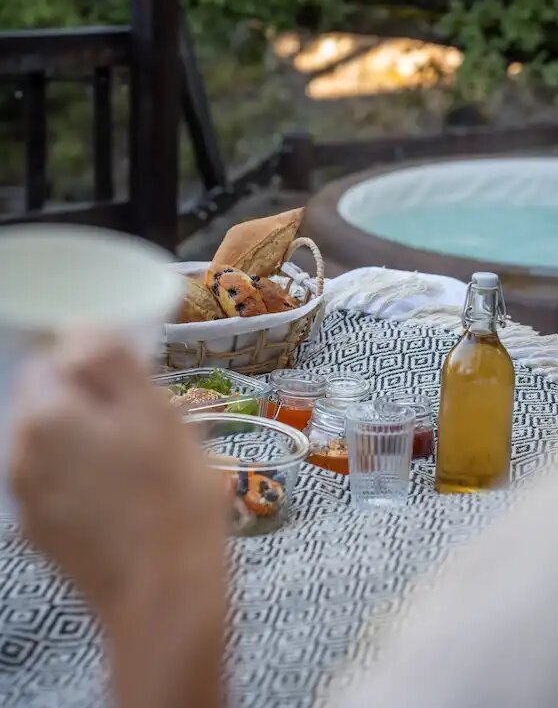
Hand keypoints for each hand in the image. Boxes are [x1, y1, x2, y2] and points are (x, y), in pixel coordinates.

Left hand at [10, 335, 226, 707]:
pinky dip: (80, 476)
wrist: (166, 597)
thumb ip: (110, 359)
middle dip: (87, 402)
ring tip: (135, 462)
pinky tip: (120, 496)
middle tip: (141, 423)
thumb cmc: (171, 495)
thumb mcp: (156, 411)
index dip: (92, 365)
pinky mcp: (37, 531)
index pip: (50, 360)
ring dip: (84, 439)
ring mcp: (24, 497)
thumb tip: (77, 329)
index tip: (131, 384)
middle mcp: (18, 452)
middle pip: (47, 401)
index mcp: (44, 414)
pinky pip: (55, 481)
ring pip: (52, 442)